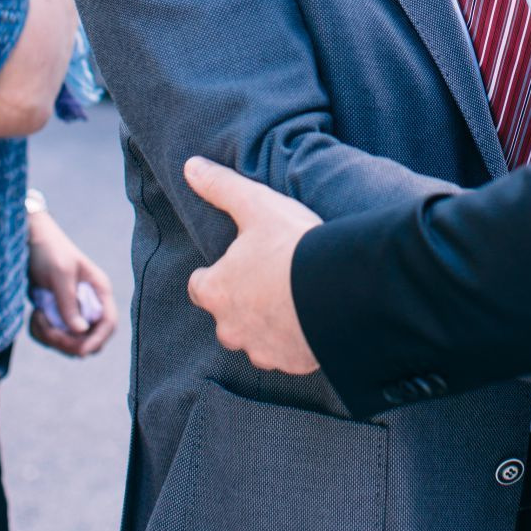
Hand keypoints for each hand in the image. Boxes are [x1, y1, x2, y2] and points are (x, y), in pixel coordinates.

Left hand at [27, 208, 117, 357]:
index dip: (98, 340)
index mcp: (98, 290)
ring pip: (68, 344)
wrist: (27, 242)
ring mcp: (73, 312)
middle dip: (66, 341)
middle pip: (88, 340)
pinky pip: (52, 339)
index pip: (108, 323)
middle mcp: (89, 304)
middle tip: (44, 324)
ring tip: (36, 315)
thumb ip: (69, 302)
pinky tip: (34, 315)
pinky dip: (41, 333)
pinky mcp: (57, 317)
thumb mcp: (59, 274)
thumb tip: (80, 332)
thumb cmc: (48, 250)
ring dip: (49, 337)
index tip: (80, 351)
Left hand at [185, 157, 320, 373]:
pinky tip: (310, 321)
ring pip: (254, 340)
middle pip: (225, 318)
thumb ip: (221, 187)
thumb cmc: (292, 246)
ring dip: (266, 325)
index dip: (213, 275)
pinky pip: (285, 355)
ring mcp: (261, 349)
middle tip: (268, 281)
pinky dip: (293, 342)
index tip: (232, 266)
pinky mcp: (290, 364)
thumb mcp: (256, 206)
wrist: (340, 290)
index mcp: (218, 290)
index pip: (199, 287)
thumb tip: (190, 166)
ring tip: (291, 301)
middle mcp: (230, 326)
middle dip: (241, 304)